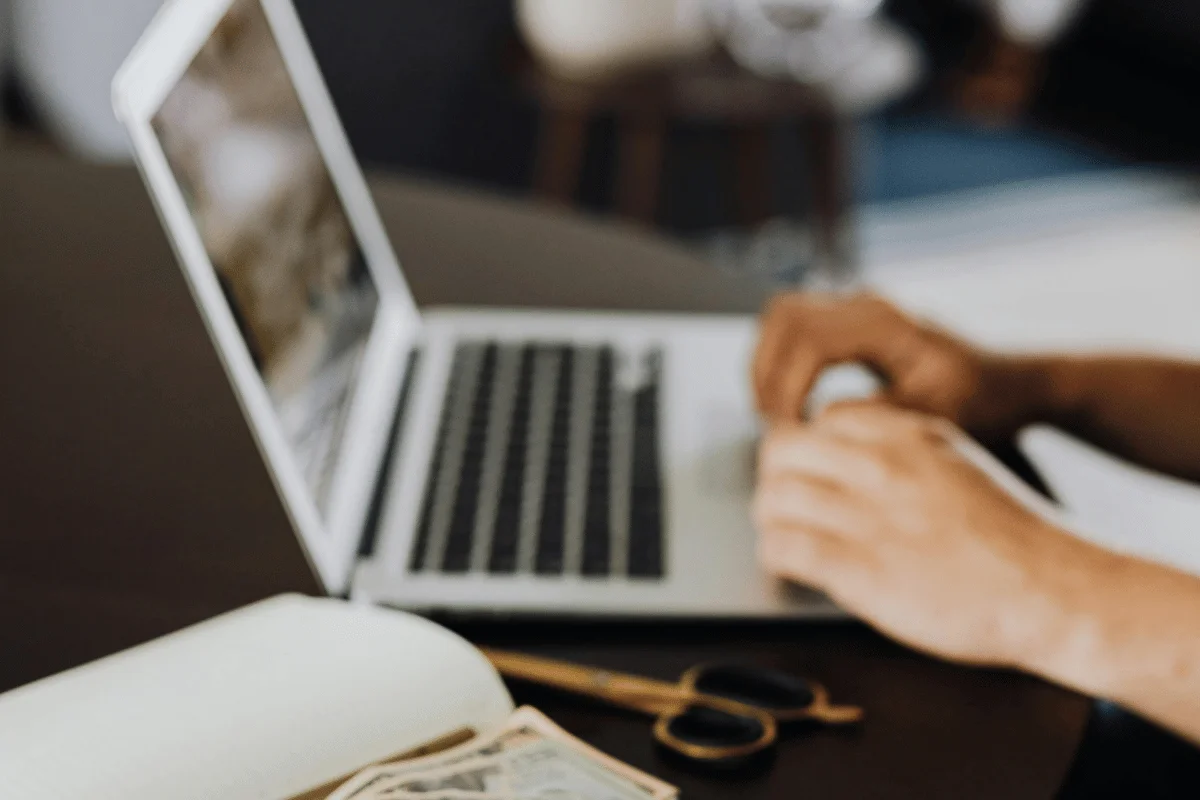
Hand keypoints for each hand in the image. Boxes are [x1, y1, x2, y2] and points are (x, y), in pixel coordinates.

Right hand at [753, 292, 1022, 439]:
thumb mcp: (938, 418)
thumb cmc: (982, 403)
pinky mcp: (851, 321)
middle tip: (774, 425)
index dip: (787, 387)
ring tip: (776, 416)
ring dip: (767, 365)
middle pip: (783, 317)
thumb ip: (880, 416)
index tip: (790, 433)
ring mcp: (857, 306)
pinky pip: (794, 328)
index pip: (808, 340)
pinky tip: (791, 404)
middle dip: (767, 373)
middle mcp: (867, 304)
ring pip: (780, 317)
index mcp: (887, 323)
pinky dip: (781, 363)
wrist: (1008, 383)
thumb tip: (821, 420)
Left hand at [754, 401, 1112, 669]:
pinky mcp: (859, 570)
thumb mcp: (956, 463)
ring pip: (773, 497)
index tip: (816, 472)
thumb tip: (846, 452)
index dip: (812, 448)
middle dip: (776, 476)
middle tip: (787, 503)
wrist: (1055, 591)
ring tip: (787, 535)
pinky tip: (791, 564)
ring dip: (772, 519)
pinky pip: (784, 547)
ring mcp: (868, 516)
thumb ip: (902, 451)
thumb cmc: (1012, 536)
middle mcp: (882, 467)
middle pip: (781, 450)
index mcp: (908, 435)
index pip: (823, 418)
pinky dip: (777, 555)